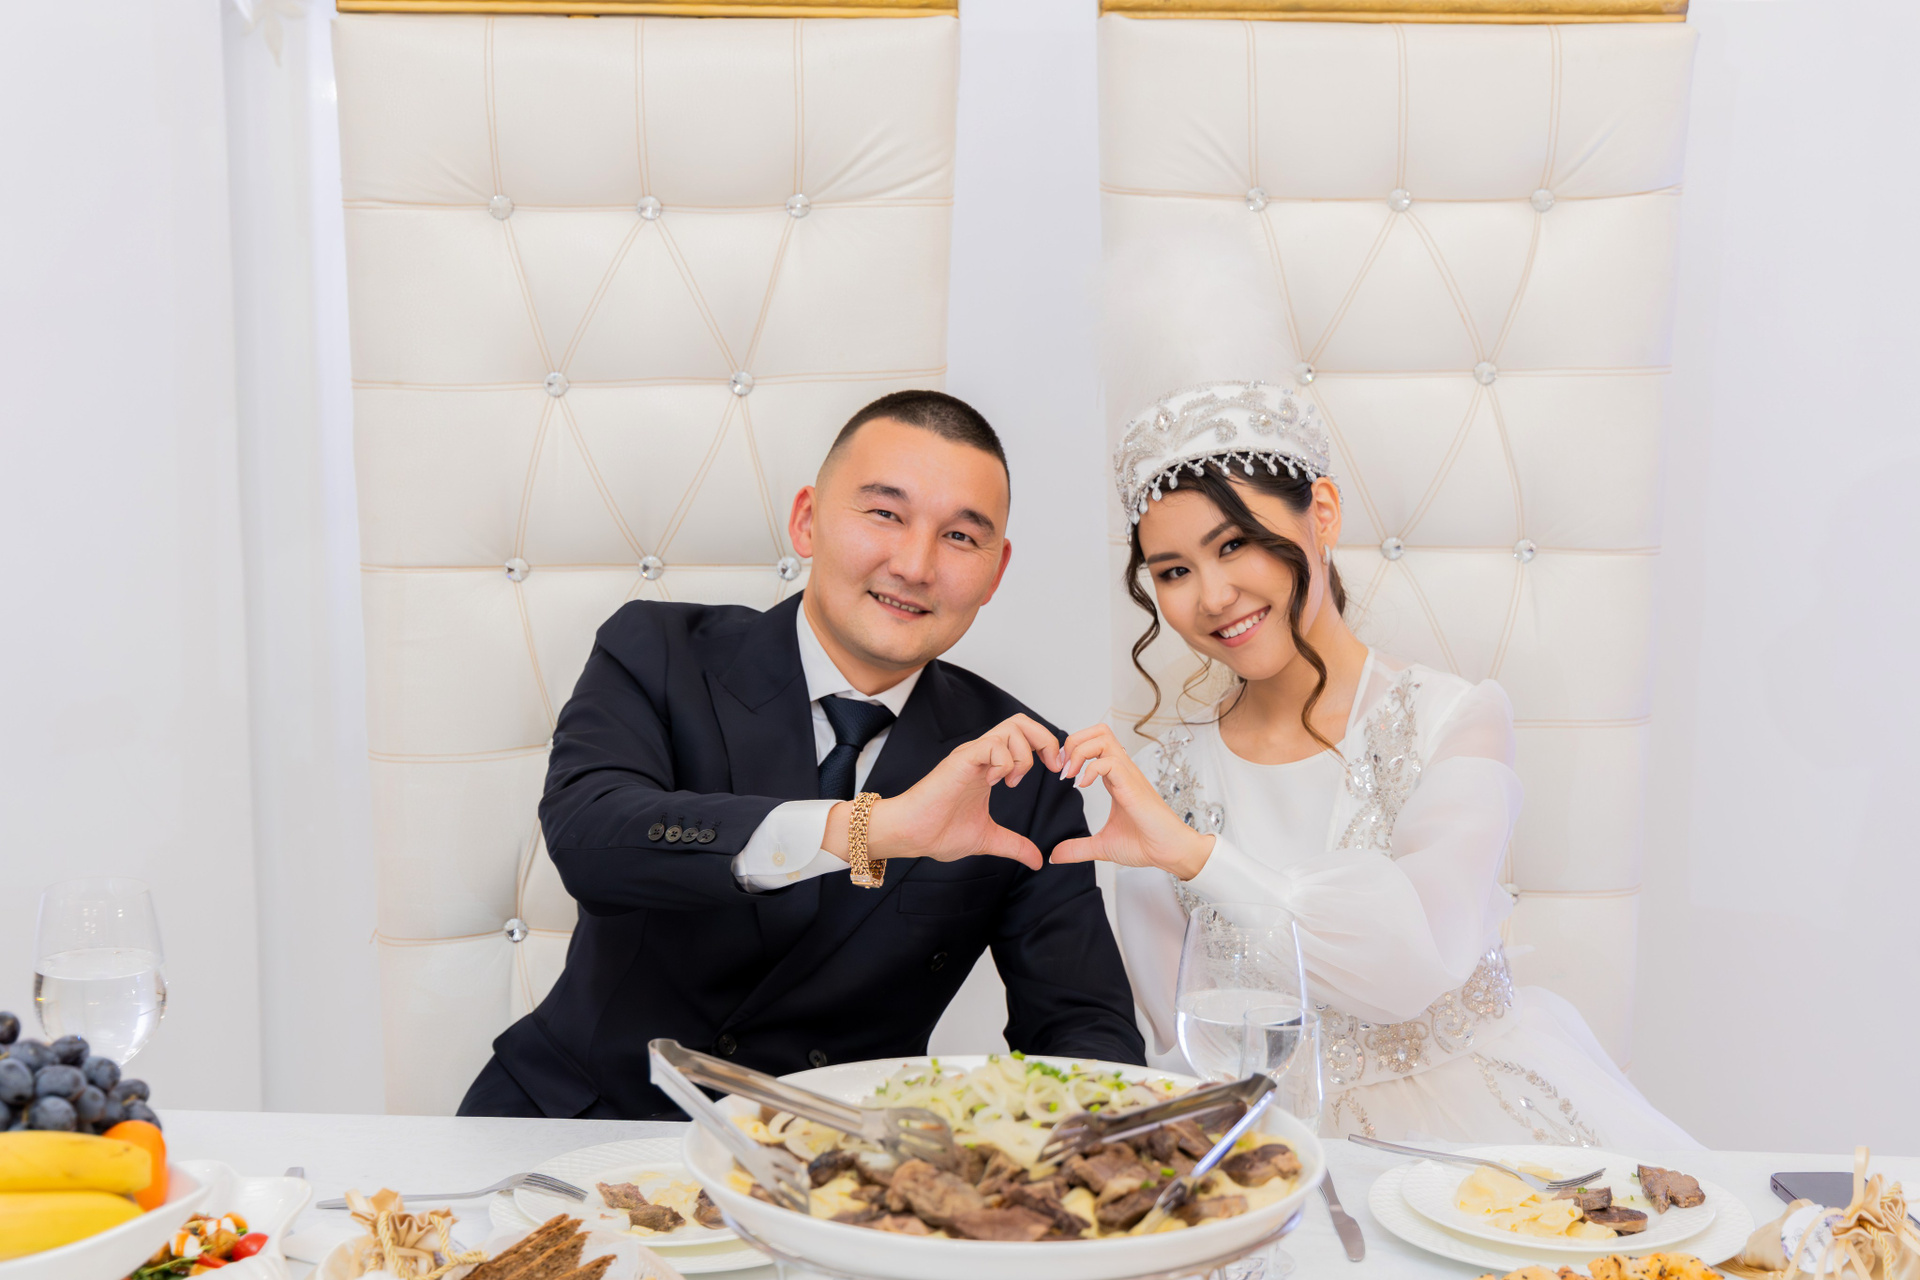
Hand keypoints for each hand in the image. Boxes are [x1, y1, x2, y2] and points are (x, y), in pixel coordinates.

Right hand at [824, 714, 1062, 870]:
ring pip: (1011, 729)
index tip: (1055, 772)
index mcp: (990, 766)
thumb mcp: (988, 839)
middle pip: (1022, 722)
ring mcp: (972, 755)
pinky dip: (1005, 762)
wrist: (912, 835)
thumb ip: (1014, 845)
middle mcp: (982, 755)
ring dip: (1023, 755)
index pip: (1025, 735)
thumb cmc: (939, 832)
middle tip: (1049, 767)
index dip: (1048, 747)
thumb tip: (1037, 860)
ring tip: (1013, 781)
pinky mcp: (961, 761)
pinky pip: (992, 745)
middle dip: (1045, 740)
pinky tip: (997, 783)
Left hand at [1048, 724, 1214, 879]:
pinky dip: (1091, 769)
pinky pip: (1110, 762)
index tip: (1061, 775)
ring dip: (1079, 751)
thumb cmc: (1145, 843)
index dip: (1072, 751)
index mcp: (1115, 778)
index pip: (1094, 743)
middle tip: (1063, 768)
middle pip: (1098, 731)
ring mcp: (1129, 775)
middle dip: (1074, 742)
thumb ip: (1078, 848)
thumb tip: (1055, 855)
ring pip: (1103, 738)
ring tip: (1070, 775)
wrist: (1170, 852)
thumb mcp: (1102, 845)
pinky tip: (1083, 786)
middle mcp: (1122, 771)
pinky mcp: (1132, 785)